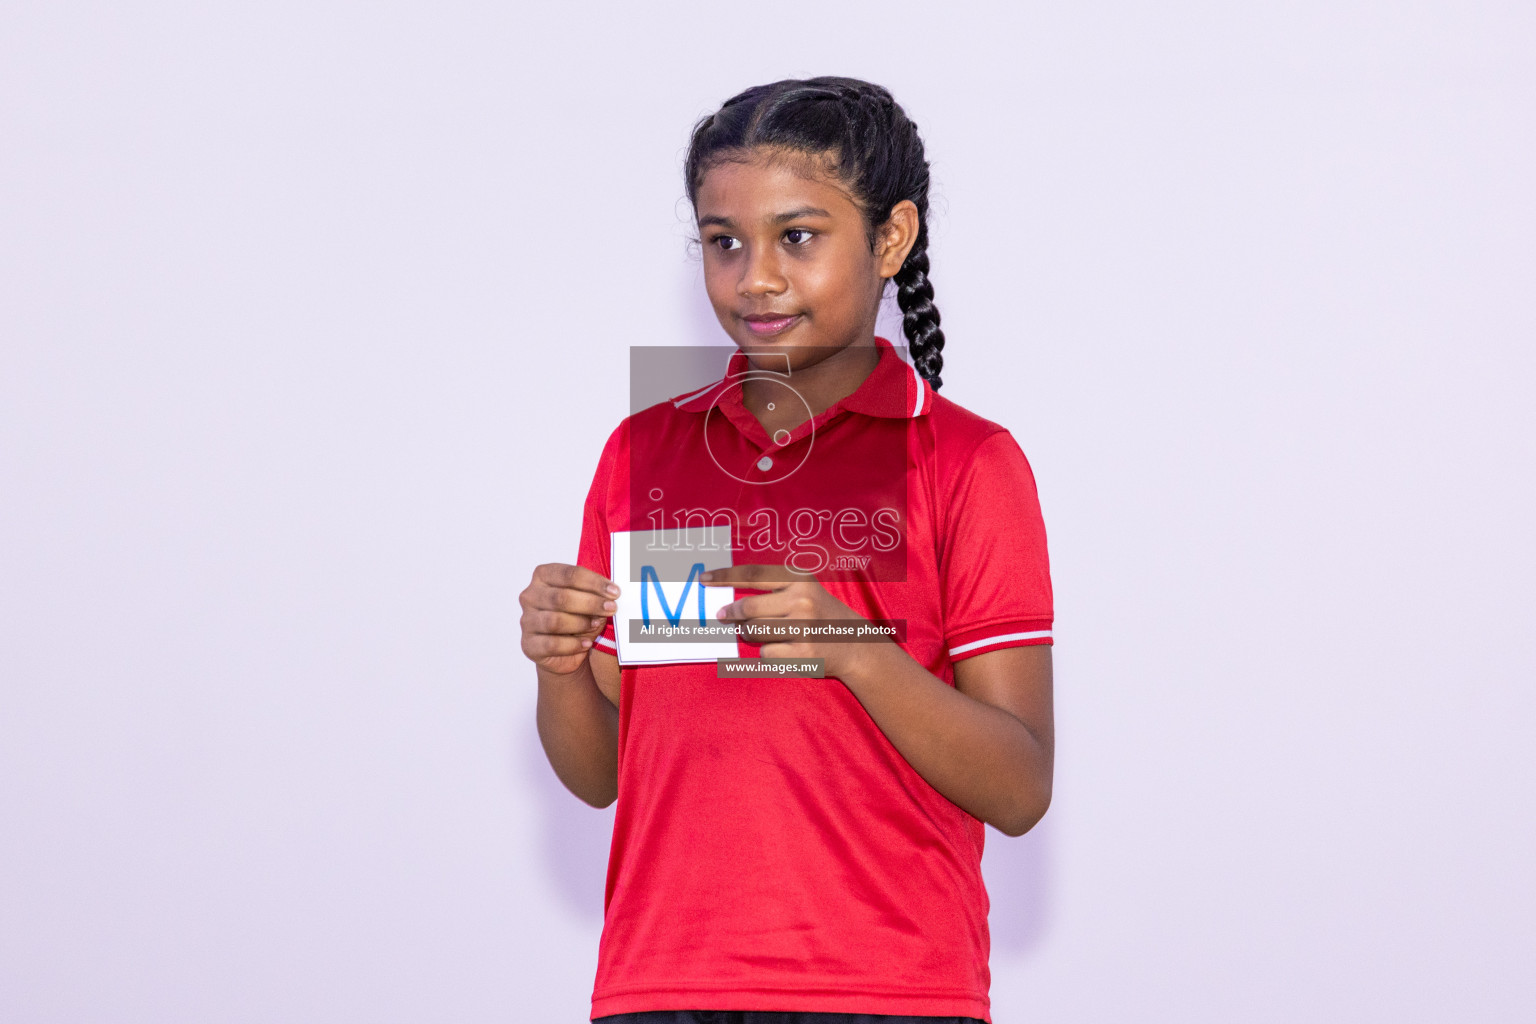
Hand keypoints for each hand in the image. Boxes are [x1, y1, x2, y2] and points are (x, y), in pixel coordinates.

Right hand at [519, 563, 618, 675]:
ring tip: (596, 625)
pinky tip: (586, 643)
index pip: (569, 575)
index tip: (614, 592)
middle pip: (561, 597)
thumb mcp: (588, 601)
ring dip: (581, 623)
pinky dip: (573, 645)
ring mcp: (527, 621)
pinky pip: (552, 644)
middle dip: (591, 603)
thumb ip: (596, 595)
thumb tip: (612, 594)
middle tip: (611, 608)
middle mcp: (530, 596)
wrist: (564, 651)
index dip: (594, 583)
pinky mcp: (529, 645)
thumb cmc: (577, 618)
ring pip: (555, 621)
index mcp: (543, 576)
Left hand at [699, 564, 883, 677]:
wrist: (854, 644)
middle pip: (748, 609)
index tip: (703, 579)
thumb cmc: (819, 615)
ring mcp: (804, 629)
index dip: (725, 577)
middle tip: (723, 615)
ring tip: (766, 633)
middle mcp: (802, 601)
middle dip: (731, 614)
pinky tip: (785, 649)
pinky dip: (768, 653)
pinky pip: (765, 654)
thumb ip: (771, 591)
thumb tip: (728, 602)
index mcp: (800, 579)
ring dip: (750, 635)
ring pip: (753, 633)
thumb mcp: (803, 591)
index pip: (753, 574)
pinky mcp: (803, 653)